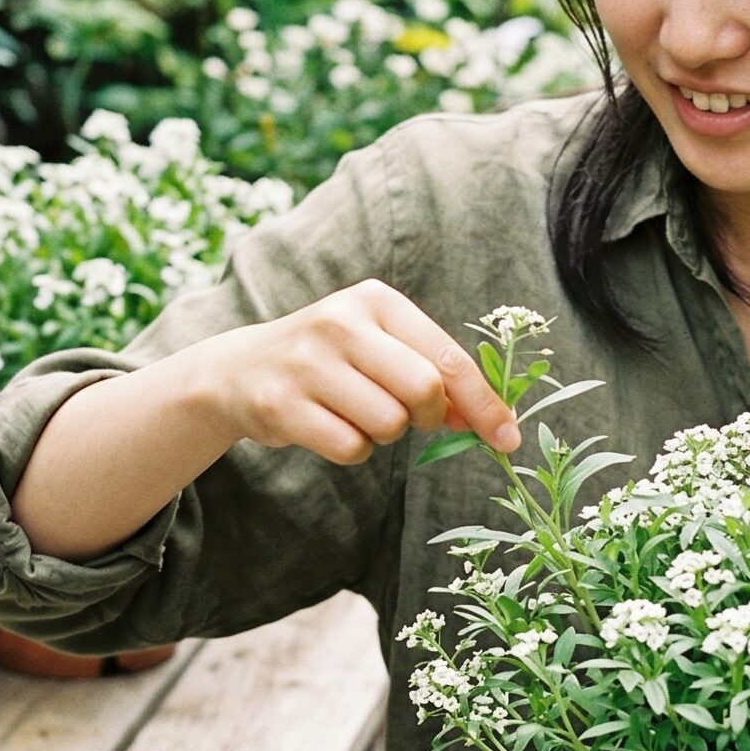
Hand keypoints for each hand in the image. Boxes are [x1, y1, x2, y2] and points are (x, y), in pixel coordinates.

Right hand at [212, 278, 522, 466]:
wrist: (241, 370)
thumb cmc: (332, 360)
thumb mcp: (380, 347)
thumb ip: (433, 373)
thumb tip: (491, 420)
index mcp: (375, 301)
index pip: (447, 357)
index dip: (484, 404)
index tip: (508, 437)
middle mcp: (340, 324)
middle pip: (423, 391)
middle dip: (430, 418)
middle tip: (413, 419)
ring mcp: (306, 364)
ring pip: (388, 424)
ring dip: (386, 434)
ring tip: (358, 413)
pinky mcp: (281, 404)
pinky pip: (351, 448)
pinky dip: (354, 449)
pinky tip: (331, 426)